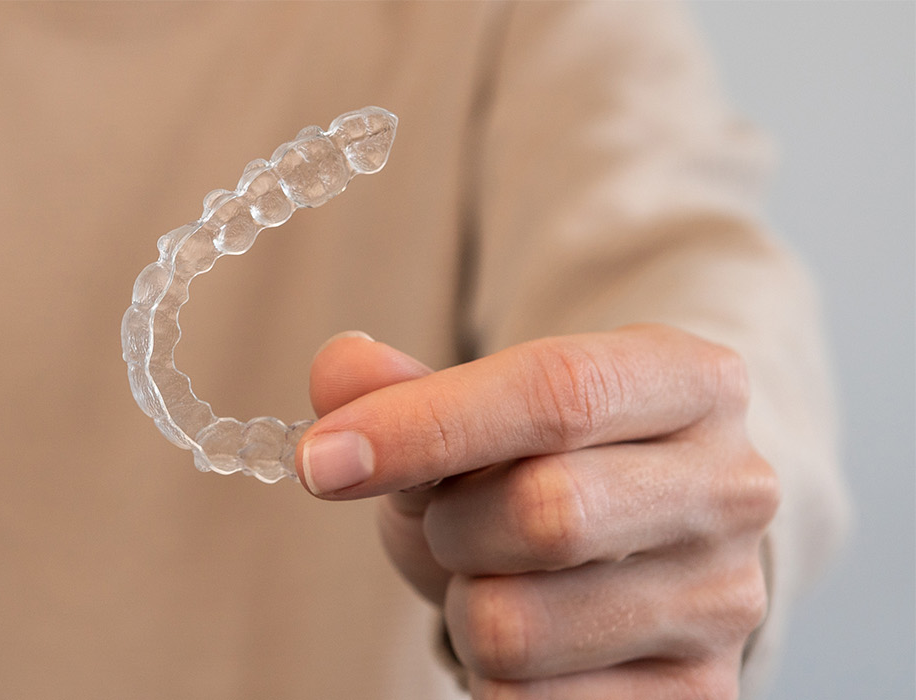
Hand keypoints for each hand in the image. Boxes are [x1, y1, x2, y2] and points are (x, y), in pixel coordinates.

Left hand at [300, 325, 776, 698]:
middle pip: (544, 514)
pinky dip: (490, 677)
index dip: (424, 426)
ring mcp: (726, 602)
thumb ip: (403, 387)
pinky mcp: (697, 694)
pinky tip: (528, 642)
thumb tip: (338, 372)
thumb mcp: (473, 413)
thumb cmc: (538, 466)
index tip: (321, 460)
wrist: (631, 555)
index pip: (556, 394)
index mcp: (692, 381)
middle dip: (450, 525)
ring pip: (516, 628)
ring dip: (464, 607)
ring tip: (497, 579)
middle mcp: (732, 488)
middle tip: (447, 521)